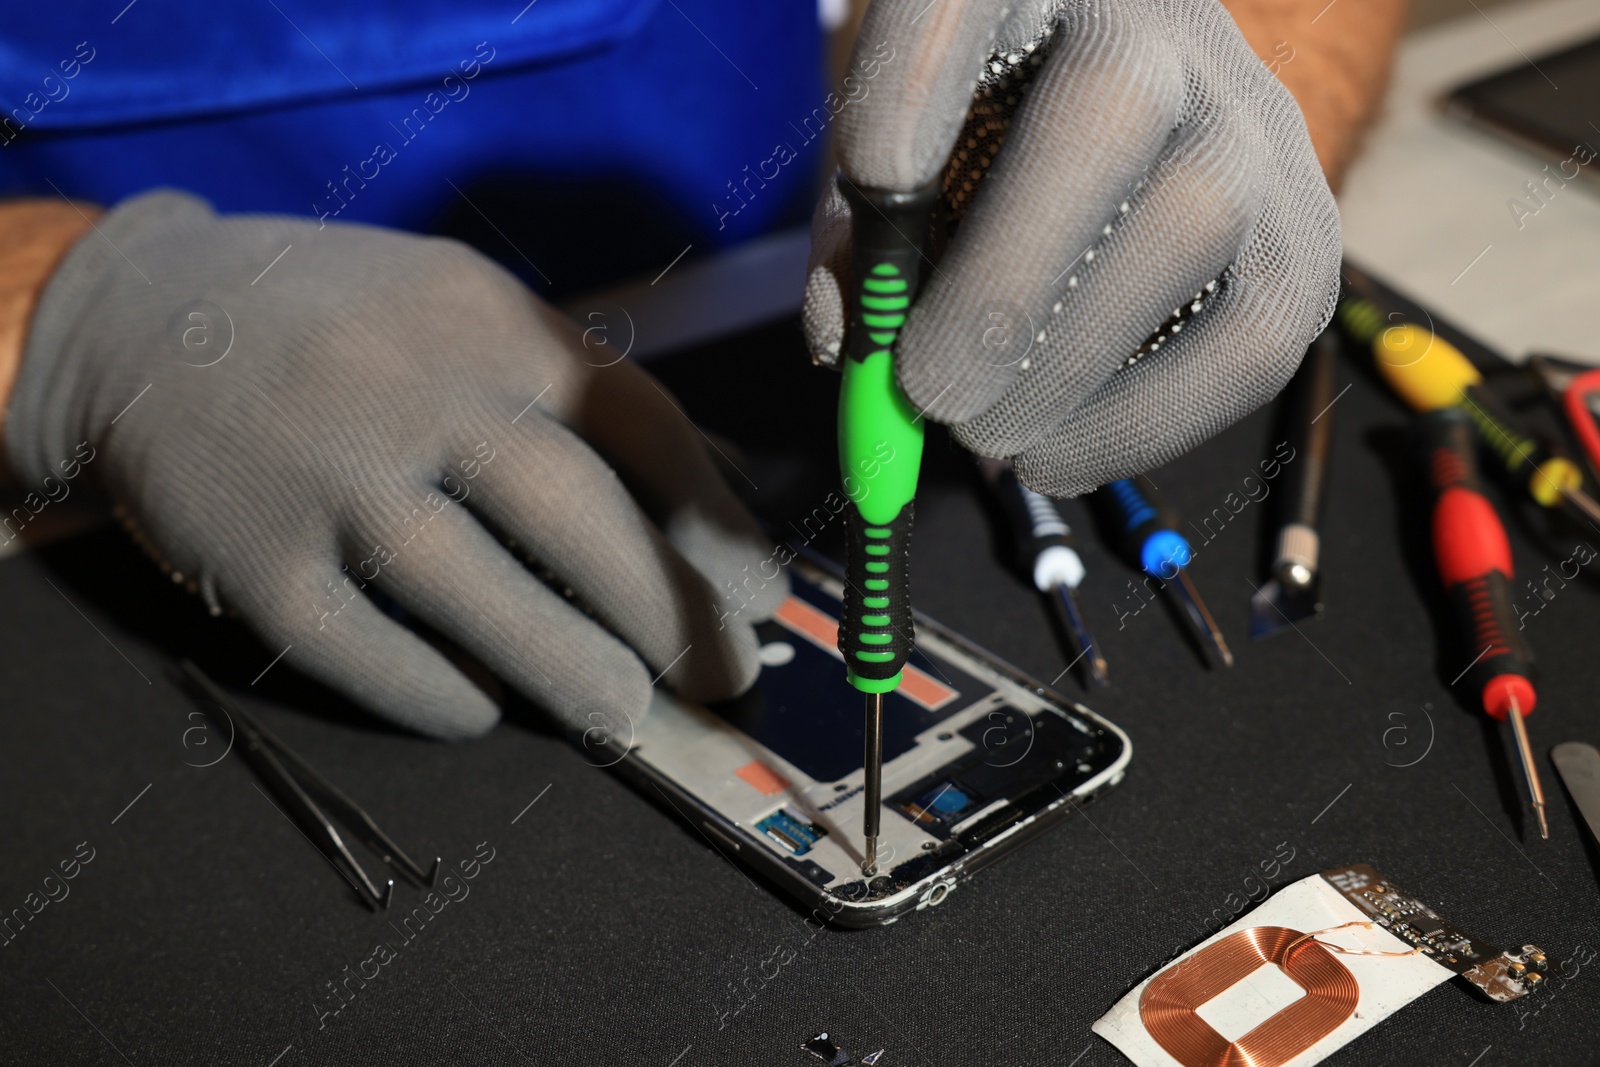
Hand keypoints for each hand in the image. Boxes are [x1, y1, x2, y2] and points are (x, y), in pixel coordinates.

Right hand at [6, 191, 785, 738]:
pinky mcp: (253, 560)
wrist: (146, 318)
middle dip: (668, 610)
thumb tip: (726, 487)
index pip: (638, 424)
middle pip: (573, 516)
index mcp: (489, 322)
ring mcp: (326, 477)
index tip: (760, 592)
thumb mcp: (473, 311)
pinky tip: (484, 712)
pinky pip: (365, 652)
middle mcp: (412, 391)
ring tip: (631, 715)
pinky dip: (436, 696)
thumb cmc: (348, 324)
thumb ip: (593, 393)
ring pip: (475, 596)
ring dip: (571, 671)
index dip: (714, 521)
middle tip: (727, 675)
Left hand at [804, 0, 1340, 495]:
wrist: (1143, 114)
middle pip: (1109, 109)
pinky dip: (1147, 420)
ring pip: (1197, 219)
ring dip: (1075, 363)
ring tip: (987, 436)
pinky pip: (1259, 333)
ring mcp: (1254, 117)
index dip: (920, 83)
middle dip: (1008, 278)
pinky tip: (1059, 454)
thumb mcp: (901, 158)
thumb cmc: (984, 143)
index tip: (873, 178)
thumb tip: (844, 342)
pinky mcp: (1307, 228)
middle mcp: (1161, 20)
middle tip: (931, 391)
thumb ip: (860, 236)